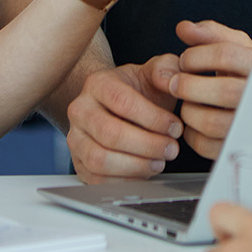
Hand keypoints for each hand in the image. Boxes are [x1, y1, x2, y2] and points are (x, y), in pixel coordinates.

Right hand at [66, 54, 184, 182]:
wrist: (118, 105)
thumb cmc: (137, 90)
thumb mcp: (153, 72)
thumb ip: (166, 69)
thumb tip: (172, 80)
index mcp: (97, 83)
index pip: (122, 102)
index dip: (153, 119)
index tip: (175, 127)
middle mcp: (80, 110)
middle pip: (110, 134)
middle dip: (148, 145)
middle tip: (171, 149)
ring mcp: (76, 138)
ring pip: (100, 160)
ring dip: (136, 166)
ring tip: (159, 161)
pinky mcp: (79, 163)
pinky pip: (97, 180)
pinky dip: (125, 181)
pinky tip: (144, 172)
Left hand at [168, 20, 251, 159]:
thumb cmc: (249, 72)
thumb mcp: (238, 47)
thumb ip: (211, 34)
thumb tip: (184, 28)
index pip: (227, 55)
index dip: (196, 56)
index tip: (185, 59)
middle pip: (223, 91)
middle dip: (188, 85)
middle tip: (175, 82)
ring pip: (213, 122)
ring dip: (189, 110)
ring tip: (188, 102)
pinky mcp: (240, 147)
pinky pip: (208, 145)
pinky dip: (192, 134)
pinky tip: (195, 121)